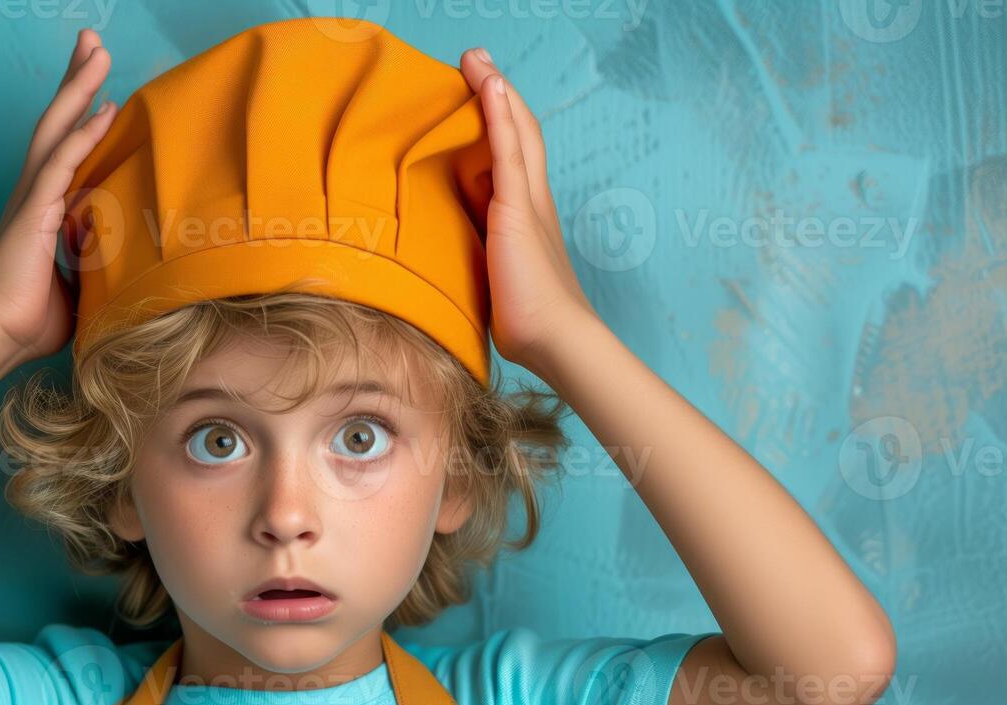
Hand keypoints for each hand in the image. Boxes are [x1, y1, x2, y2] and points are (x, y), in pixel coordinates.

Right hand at [0, 29, 115, 364]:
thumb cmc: (29, 320)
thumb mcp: (77, 285)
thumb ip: (94, 265)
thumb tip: (124, 269)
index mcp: (41, 207)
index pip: (63, 147)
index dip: (81, 113)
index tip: (103, 85)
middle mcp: (33, 194)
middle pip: (56, 122)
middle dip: (75, 80)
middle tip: (93, 41)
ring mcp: (31, 199)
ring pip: (56, 129)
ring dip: (79, 88)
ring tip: (97, 50)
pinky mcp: (33, 212)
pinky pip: (61, 162)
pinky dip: (82, 133)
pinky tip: (104, 107)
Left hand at [459, 49, 599, 371]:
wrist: (556, 342)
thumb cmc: (527, 326)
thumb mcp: (493, 283)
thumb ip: (478, 264)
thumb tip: (450, 267)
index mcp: (526, 219)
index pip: (511, 159)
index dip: (497, 126)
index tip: (478, 99)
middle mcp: (532, 202)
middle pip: (517, 134)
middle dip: (496, 96)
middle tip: (476, 62)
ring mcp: (528, 203)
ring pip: (514, 131)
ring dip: (495, 91)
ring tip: (475, 59)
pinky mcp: (518, 210)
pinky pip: (508, 149)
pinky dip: (499, 114)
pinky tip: (490, 84)